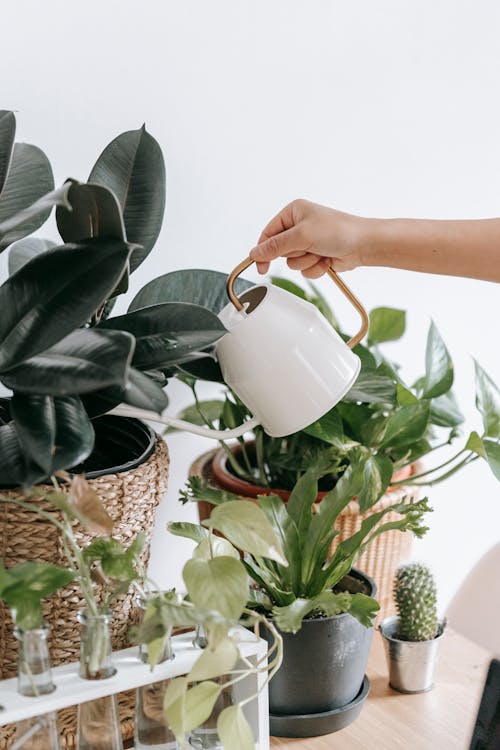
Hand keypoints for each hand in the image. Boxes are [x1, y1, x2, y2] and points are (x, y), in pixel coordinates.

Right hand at [249, 199, 365, 277]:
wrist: (363, 245)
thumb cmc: (338, 231)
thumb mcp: (301, 236)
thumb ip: (275, 246)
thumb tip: (254, 253)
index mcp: (292, 212)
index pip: (268, 233)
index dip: (263, 250)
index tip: (260, 266)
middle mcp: (298, 226)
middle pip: (280, 251)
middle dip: (295, 254)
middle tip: (308, 248)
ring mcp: (307, 242)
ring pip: (292, 263)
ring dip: (307, 262)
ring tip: (321, 252)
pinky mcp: (315, 255)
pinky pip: (304, 270)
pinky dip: (315, 268)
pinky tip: (327, 259)